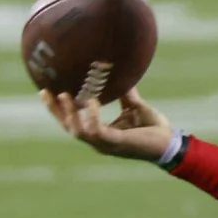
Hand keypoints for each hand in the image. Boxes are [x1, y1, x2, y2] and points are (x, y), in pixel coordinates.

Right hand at [43, 87, 173, 160]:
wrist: (172, 143)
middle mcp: (99, 140)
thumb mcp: (135, 107)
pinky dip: (92, 116)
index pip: (73, 122)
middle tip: (45, 92)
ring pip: (77, 131)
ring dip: (69, 113)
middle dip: (55, 111)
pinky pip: (97, 131)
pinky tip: (91, 101)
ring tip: (64, 95)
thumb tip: (121, 73)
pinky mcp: (117, 143)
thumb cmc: (155, 128)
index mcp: (101, 133)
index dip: (58, 109)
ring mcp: (106, 144)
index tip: (46, 91)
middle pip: (68, 127)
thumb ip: (125, 94)